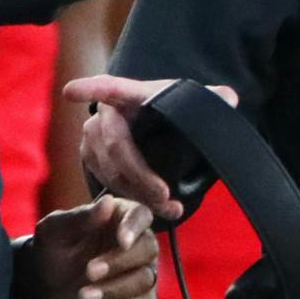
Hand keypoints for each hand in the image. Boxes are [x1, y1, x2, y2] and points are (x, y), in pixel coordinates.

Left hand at [27, 196, 158, 298]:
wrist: (47, 284)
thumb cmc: (53, 248)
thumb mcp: (55, 230)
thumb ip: (80, 217)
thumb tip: (108, 202)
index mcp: (121, 216)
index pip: (141, 215)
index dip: (134, 227)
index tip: (121, 241)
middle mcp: (138, 241)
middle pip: (148, 248)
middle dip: (119, 262)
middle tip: (89, 271)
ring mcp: (142, 269)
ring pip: (145, 279)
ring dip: (115, 289)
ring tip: (83, 296)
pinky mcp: (140, 296)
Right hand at [64, 74, 237, 222]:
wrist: (158, 130)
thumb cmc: (172, 113)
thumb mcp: (192, 106)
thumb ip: (211, 101)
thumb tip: (228, 97)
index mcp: (130, 95)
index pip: (110, 88)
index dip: (91, 89)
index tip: (71, 91)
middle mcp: (106, 114)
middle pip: (116, 147)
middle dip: (139, 175)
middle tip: (165, 196)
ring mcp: (93, 137)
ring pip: (110, 171)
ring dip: (138, 193)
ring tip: (169, 207)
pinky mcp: (92, 159)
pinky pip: (107, 183)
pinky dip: (132, 200)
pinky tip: (159, 210)